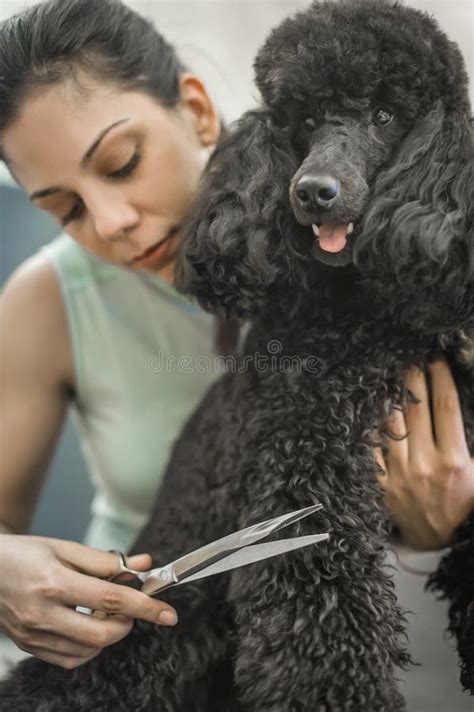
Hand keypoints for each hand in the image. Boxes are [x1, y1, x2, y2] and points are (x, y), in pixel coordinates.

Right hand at [0, 535, 177, 668]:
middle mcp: (43, 614)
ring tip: (104, 608)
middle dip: (128, 623)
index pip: (111, 599)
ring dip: (109, 633)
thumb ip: (106, 561)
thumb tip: (144, 564)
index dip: (145, 607)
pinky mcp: (30, 647)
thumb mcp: (66, 548)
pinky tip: (89, 623)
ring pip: (89, 650)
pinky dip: (90, 645)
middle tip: (130, 605)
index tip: (169, 613)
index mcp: (54, 583)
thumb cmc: (26, 554)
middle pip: (102, 633)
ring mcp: (35, 635)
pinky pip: (71, 658)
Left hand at [375, 360, 473, 549]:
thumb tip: (468, 413)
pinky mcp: (379, 481)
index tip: (438, 360)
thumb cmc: (459, 502)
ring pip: (390, 422)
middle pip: (416, 409)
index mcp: (454, 461)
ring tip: (390, 376)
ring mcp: (398, 473)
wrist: (432, 537)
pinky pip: (370, 446)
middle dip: (414, 379)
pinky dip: (369, 425)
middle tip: (411, 359)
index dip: (442, 379)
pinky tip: (369, 406)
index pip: (446, 408)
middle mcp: (425, 464)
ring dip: (390, 396)